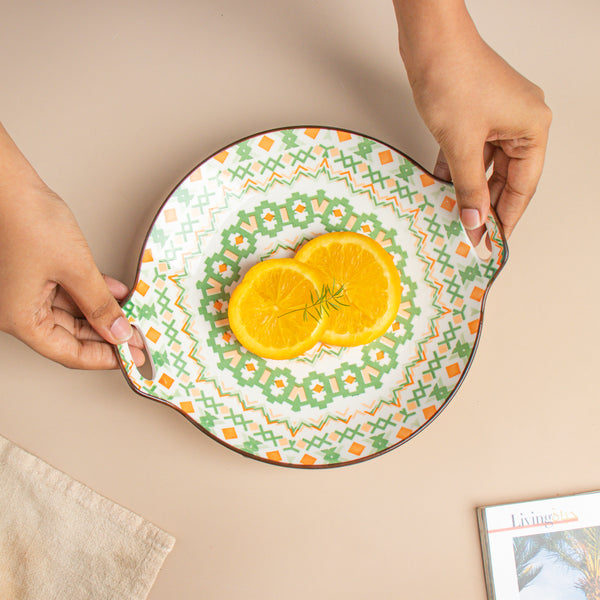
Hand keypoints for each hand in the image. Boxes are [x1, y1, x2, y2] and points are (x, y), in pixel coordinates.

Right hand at [0, 124, 144, 368]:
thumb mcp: (76, 269)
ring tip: (133, 314)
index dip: (103, 358)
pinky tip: (116, 292)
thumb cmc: (29, 221)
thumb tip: (118, 332)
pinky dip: (91, 293)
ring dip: (102, 313)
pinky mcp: (32, 274)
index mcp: (20, 319)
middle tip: (137, 338)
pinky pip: (66, 292)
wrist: (9, 184)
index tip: (130, 359)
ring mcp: (24, 292)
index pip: (67, 353)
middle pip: (69, 335)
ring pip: (70, 314)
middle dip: (106, 335)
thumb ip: (100, 305)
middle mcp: (18, 310)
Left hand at [394, 0, 551, 240]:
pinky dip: (456, 169)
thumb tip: (475, 221)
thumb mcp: (462, 144)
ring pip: (485, 165)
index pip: (523, 186)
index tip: (493, 241)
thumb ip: (469, 186)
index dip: (507, 217)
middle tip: (470, 233)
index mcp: (532, 128)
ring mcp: (497, 117)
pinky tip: (441, 188)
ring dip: (468, 188)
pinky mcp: (474, 113)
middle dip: (485, 205)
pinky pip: (470, 150)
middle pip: (506, 177)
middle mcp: (521, 122)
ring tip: (455, 216)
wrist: (429, 39)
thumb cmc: (453, 78)